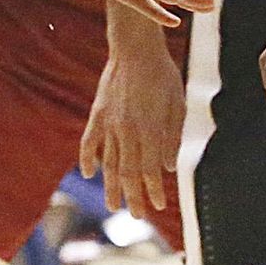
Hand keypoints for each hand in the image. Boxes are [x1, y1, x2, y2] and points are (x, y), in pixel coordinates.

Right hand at [78, 33, 187, 212]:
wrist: (136, 49)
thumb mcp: (177, 105)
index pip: (151, 170)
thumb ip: (172, 136)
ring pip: (108, 163)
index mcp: (150, 130)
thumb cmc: (162, 75)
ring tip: (112, 205)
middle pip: (128, 173)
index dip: (154, 190)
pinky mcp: (98, 114)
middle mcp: (128, 132)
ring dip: (110, 187)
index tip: (158, 205)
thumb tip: (167, 166)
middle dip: (133, 197)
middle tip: (137, 216)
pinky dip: (88, 159)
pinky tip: (89, 173)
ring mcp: (110, 124)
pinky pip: (89, 142)